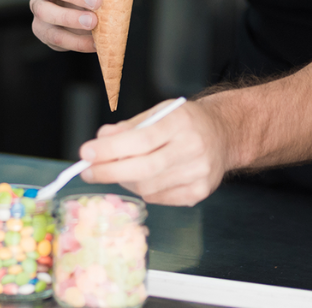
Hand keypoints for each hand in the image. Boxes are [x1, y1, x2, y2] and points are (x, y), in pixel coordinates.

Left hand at [78, 98, 229, 205]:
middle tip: (87, 171)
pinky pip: (159, 198)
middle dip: (109, 171)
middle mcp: (192, 148)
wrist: (225, 134)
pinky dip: (143, 189)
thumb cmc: (186, 122)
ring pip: (148, 188)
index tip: (86, 152)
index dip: (110, 149)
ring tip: (119, 170)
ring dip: (125, 181)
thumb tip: (100, 140)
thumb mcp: (159, 112)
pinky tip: (144, 177)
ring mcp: (198, 174)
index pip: (141, 140)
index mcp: (181, 123)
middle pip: (143, 168)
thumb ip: (129, 127)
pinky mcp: (199, 192)